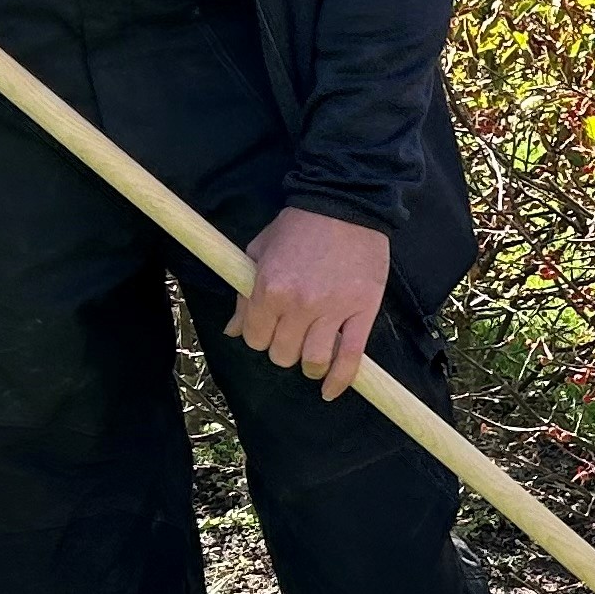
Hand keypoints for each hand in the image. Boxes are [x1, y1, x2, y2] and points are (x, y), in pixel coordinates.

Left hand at [230, 207, 389, 400]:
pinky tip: (331, 389)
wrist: (346, 203)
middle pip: (282, 354)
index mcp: (269, 289)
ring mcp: (332, 310)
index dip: (260, 336)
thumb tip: (232, 332)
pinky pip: (350, 358)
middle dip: (284, 349)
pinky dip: (341, 380)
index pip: (254, 338)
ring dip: (310, 364)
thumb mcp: (259, 251)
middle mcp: (298, 304)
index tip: (270, 327)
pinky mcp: (362, 312)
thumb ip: (244, 294)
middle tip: (294, 334)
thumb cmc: (299, 225)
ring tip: (314, 354)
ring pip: (313, 361)